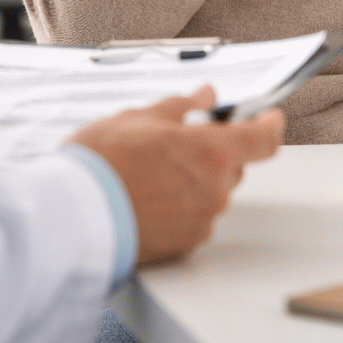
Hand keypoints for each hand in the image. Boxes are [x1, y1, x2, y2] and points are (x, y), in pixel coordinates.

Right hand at [70, 86, 283, 264]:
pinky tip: (148, 198)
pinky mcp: (185, 246)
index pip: (263, 140)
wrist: (73, 217)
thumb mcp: (138, 118)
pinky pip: (195, 218)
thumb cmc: (101, 164)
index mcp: (210, 151)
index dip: (269, 124)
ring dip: (194, 180)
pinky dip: (180, 206)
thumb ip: (180, 107)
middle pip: (233, 166)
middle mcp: (214, 189)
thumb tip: (205, 96)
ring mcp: (202, 220)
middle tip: (177, 143)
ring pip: (212, 192)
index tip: (269, 116)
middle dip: (214, 151)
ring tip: (150, 173)